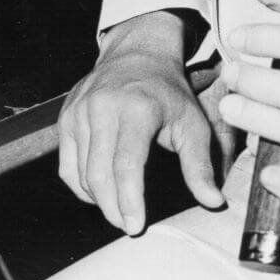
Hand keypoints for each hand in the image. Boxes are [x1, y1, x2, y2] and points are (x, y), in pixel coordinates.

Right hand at [58, 10, 225, 233]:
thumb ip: (200, 164)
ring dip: (98, 200)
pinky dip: (80, 186)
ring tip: (119, 209)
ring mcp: (80, 111)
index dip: (129, 200)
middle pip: (99, 174)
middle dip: (113, 207)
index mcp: (137, 107)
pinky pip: (66, 165)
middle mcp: (104, 107)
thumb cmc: (168, 91)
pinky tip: (99, 193)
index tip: (136, 225)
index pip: (126, 164)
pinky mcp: (67, 117)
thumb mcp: (192, 121)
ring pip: (80, 173)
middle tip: (128, 225)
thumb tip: (213, 200)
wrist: (139, 53)